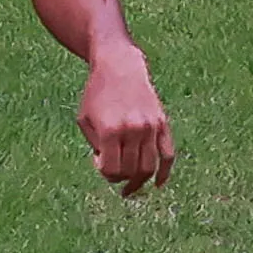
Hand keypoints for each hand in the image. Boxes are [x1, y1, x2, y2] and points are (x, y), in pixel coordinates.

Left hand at [80, 45, 173, 194]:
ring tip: (131, 186)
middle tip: (114, 172)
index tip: (100, 164)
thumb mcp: (85, 120)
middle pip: (130, 171)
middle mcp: (133, 130)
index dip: (105, 174)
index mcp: (110, 130)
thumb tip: (110, 169)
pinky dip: (164, 172)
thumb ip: (95, 147)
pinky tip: (157, 184)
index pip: (111, 170)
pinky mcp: (162, 123)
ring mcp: (150, 127)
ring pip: (149, 167)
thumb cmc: (96, 94)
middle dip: (120, 178)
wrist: (119, 66)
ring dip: (139, 181)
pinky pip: (168, 154)